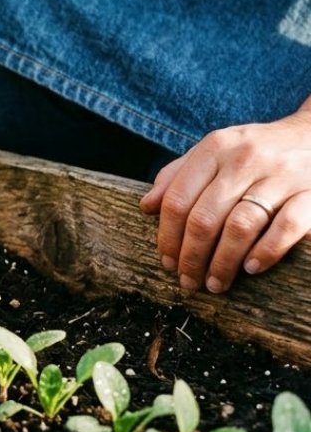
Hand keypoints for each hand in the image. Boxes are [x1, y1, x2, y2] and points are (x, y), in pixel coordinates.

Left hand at [139, 108, 310, 292]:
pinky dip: (265, 252)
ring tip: (215, 283)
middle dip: (191, 256)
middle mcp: (246, 158)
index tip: (167, 261)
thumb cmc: (256, 151)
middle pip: (204, 218)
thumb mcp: (216, 151)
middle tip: (188, 280)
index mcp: (216, 148)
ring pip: (240, 227)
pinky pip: (285, 228)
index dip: (167, 236)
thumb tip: (147, 206)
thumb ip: (179, 174)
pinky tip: (251, 268)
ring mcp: (281, 176)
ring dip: (223, 263)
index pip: (178, 198)